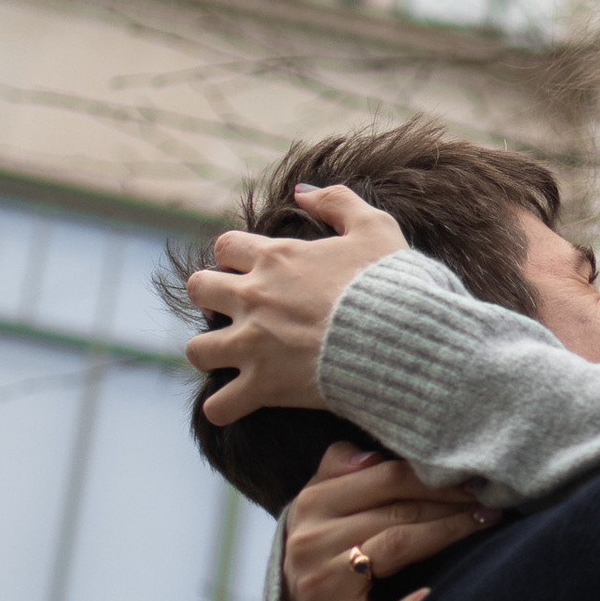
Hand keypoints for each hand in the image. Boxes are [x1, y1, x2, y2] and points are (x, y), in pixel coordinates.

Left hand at [185, 190, 405, 422]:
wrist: (402, 338)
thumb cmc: (392, 283)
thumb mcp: (374, 227)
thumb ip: (336, 201)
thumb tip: (300, 191)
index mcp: (276, 258)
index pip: (225, 246)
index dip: (234, 257)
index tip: (250, 270)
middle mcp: (254, 298)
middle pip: (197, 289)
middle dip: (209, 298)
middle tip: (234, 311)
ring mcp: (253, 344)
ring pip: (197, 350)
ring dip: (210, 354)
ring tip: (229, 359)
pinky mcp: (263, 386)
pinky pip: (220, 406)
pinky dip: (224, 408)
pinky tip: (235, 406)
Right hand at [283, 444, 490, 600]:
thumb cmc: (319, 542)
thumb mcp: (317, 499)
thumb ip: (339, 467)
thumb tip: (372, 455)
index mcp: (312, 503)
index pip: (384, 479)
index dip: (433, 477)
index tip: (472, 479)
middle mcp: (314, 541)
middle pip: (396, 513)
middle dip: (449, 504)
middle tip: (489, 502)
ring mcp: (324, 584)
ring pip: (396, 549)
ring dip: (446, 534)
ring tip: (483, 525)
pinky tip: (433, 596)